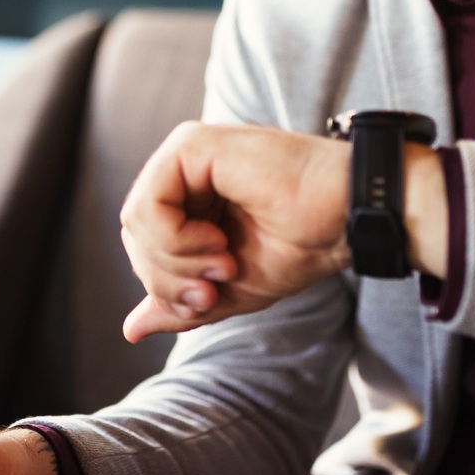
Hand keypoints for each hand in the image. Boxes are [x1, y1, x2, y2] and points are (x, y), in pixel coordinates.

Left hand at [118, 122, 446, 340]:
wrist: (344, 220)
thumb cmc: (301, 245)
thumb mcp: (230, 288)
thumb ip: (180, 303)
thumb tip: (130, 329)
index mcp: (190, 197)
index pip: (143, 246)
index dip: (164, 285)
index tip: (208, 301)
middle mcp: (183, 169)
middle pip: (134, 234)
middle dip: (166, 278)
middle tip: (213, 288)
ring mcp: (185, 152)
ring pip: (136, 221)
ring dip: (175, 261)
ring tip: (224, 263)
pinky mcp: (192, 145)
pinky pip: (150, 204)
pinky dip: (175, 239)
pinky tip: (217, 242)